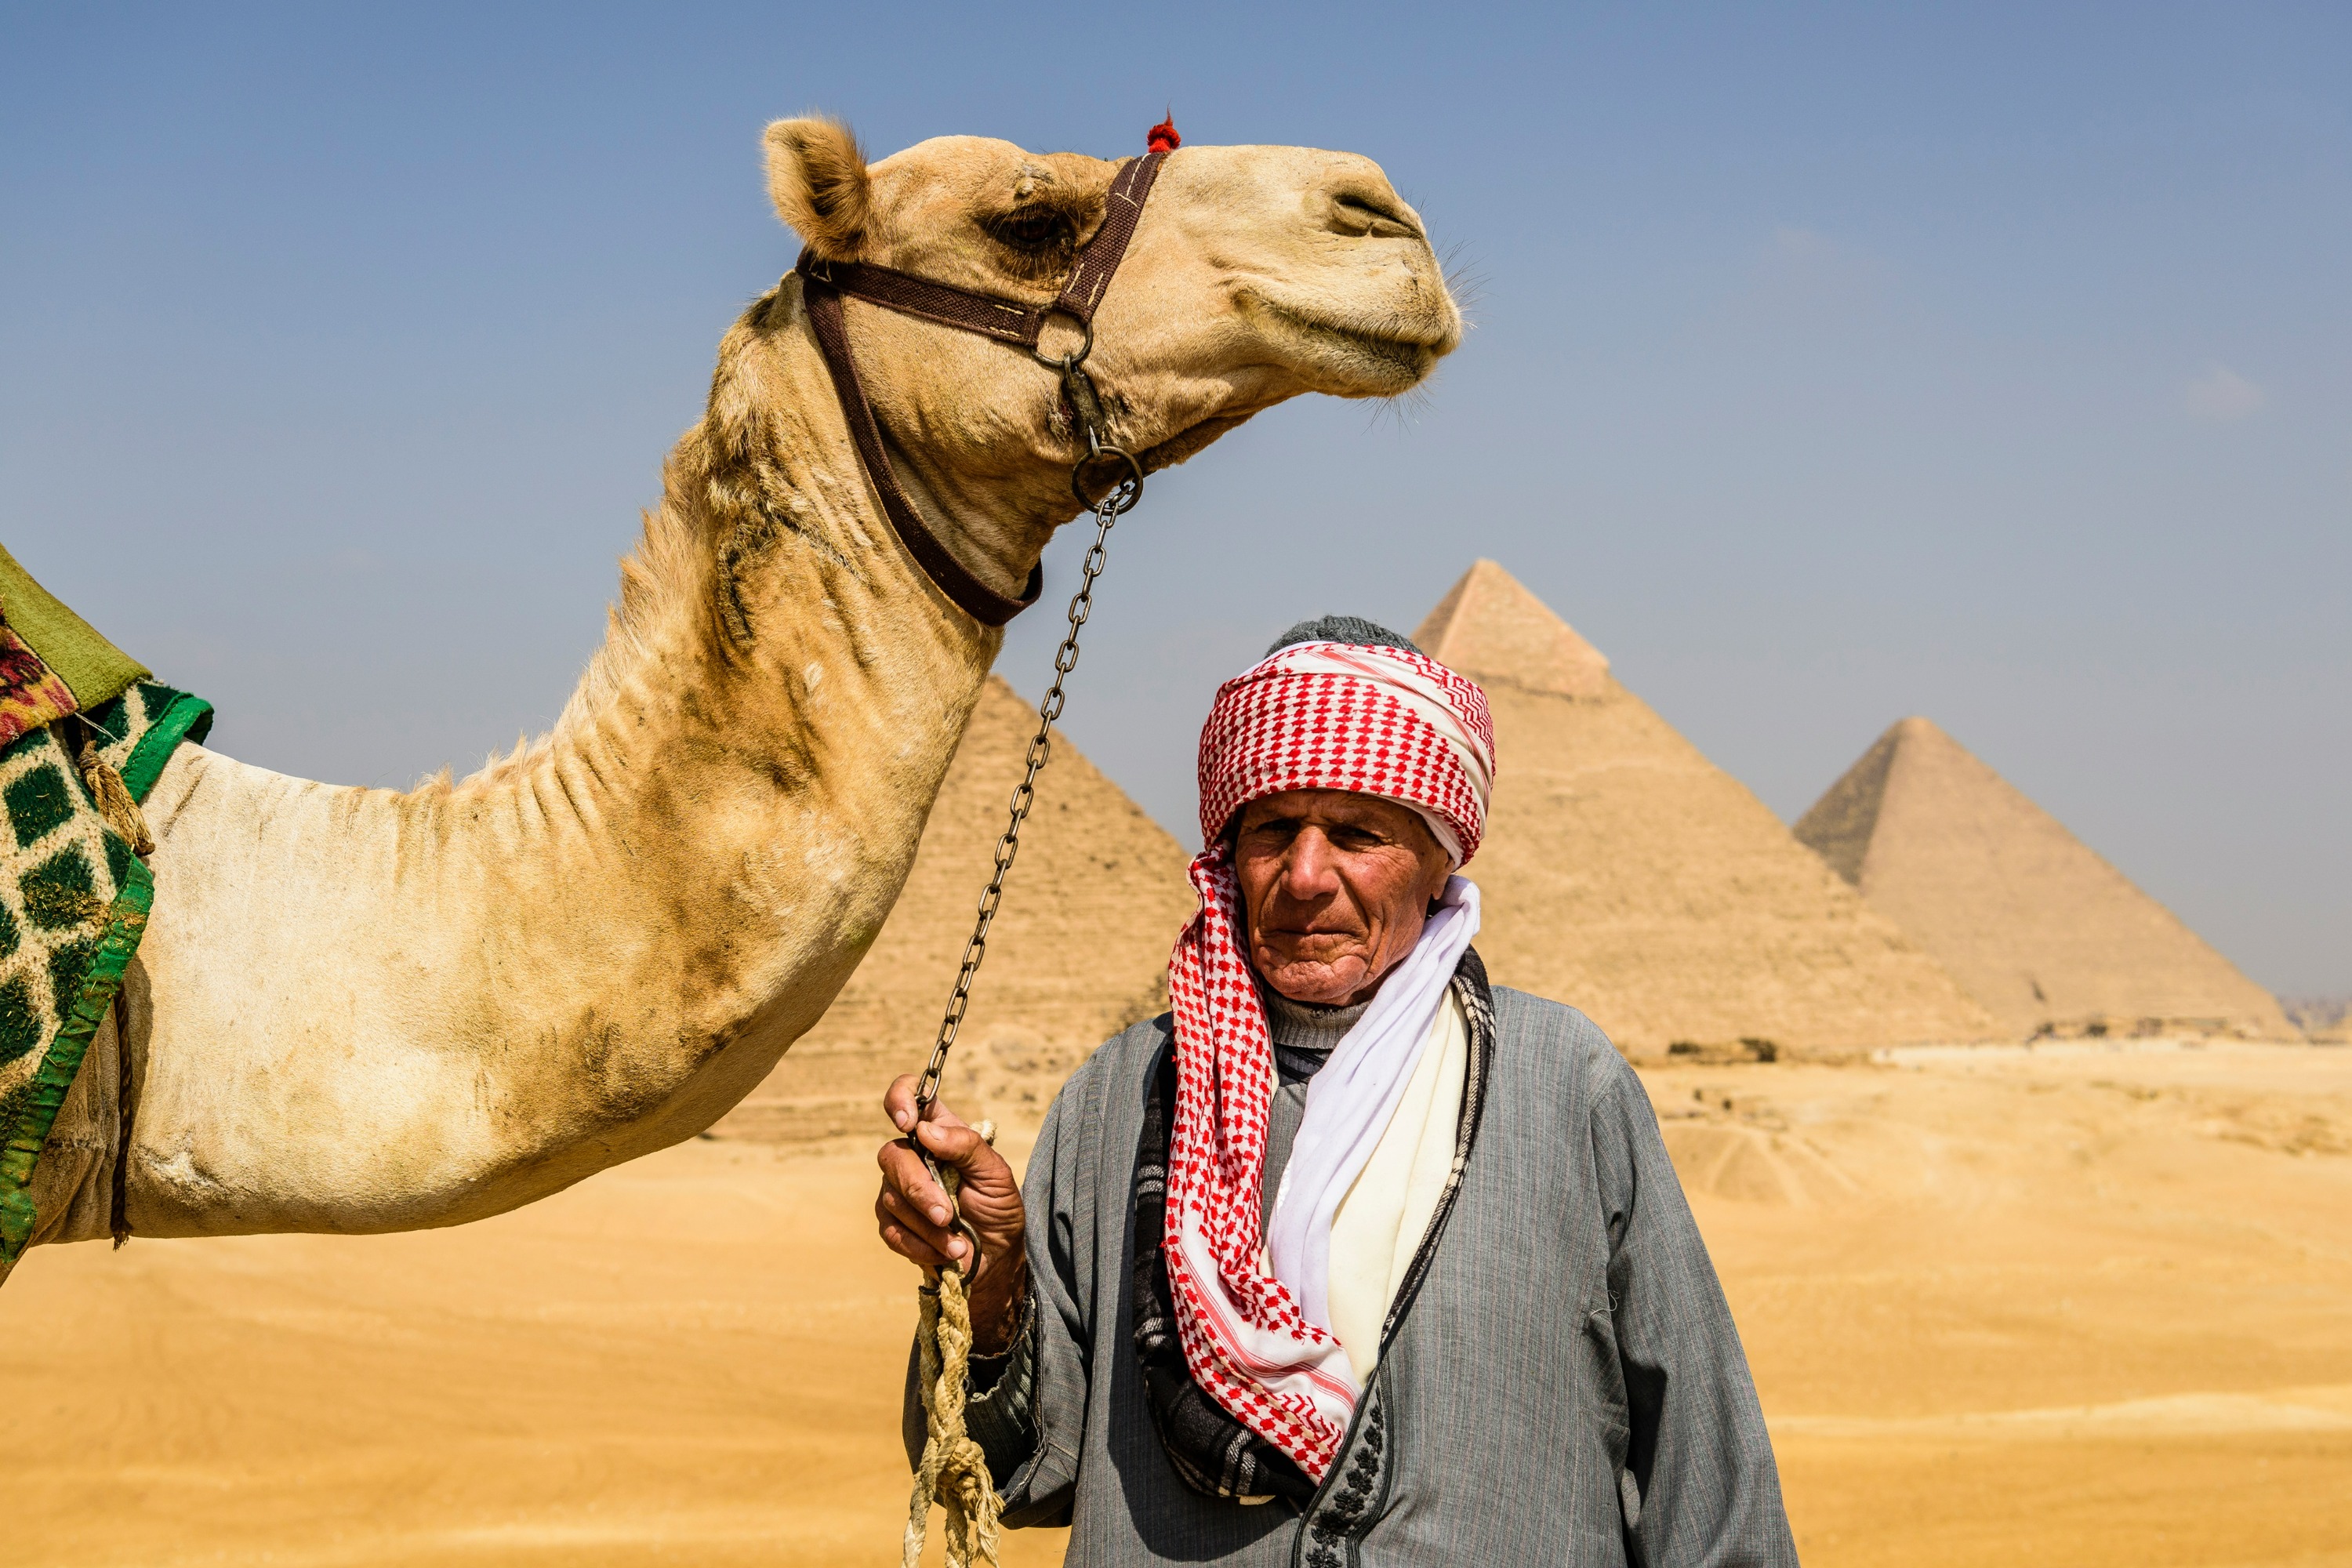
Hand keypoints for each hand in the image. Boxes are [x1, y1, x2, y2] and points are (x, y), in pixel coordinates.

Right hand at [876, 1074, 1029, 1353]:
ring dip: (928, 1225)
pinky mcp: (893, 1225)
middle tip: (948, 1215)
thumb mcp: (996, 1174)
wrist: (998, 1257)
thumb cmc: (999, 1207)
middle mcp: (912, 1156)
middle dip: (919, 1190)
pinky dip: (920, 1245)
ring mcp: (898, 1191)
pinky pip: (891, 1231)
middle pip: (892, 1156)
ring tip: (957, 1240)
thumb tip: (924, 1131)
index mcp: (938, 1132)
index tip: (908, 1123)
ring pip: (892, 1198)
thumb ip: (966, 1147)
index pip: (908, 1096)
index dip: (900, 1099)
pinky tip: (945, 1251)